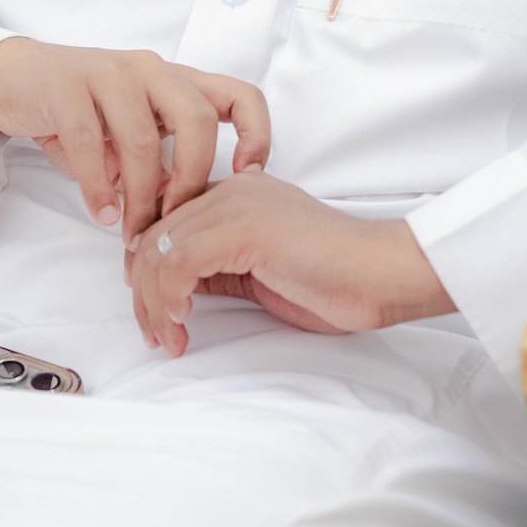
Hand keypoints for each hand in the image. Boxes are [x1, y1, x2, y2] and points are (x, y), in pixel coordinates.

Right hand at [0, 37, 269, 237]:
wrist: (15, 78)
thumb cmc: (83, 111)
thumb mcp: (131, 134)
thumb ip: (161, 166)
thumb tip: (183, 215)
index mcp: (177, 80)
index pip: (240, 94)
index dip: (257, 134)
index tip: (249, 177)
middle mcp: (151, 70)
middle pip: (196, 121)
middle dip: (191, 180)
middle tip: (175, 222)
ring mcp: (109, 74)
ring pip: (142, 140)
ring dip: (139, 197)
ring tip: (131, 234)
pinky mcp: (67, 87)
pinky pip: (89, 143)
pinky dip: (98, 188)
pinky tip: (102, 214)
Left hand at [128, 169, 453, 356]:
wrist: (382, 274)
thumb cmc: (334, 279)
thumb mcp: (259, 271)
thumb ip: (218, 267)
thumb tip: (175, 287)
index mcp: (236, 192)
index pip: (165, 223)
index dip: (146, 268)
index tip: (152, 309)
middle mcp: (231, 189)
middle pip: (153, 236)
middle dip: (144, 293)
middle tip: (155, 333)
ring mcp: (237, 205)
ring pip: (159, 250)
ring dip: (154, 303)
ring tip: (169, 337)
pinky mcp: (245, 228)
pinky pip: (180, 261)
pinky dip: (171, 296)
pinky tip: (184, 320)